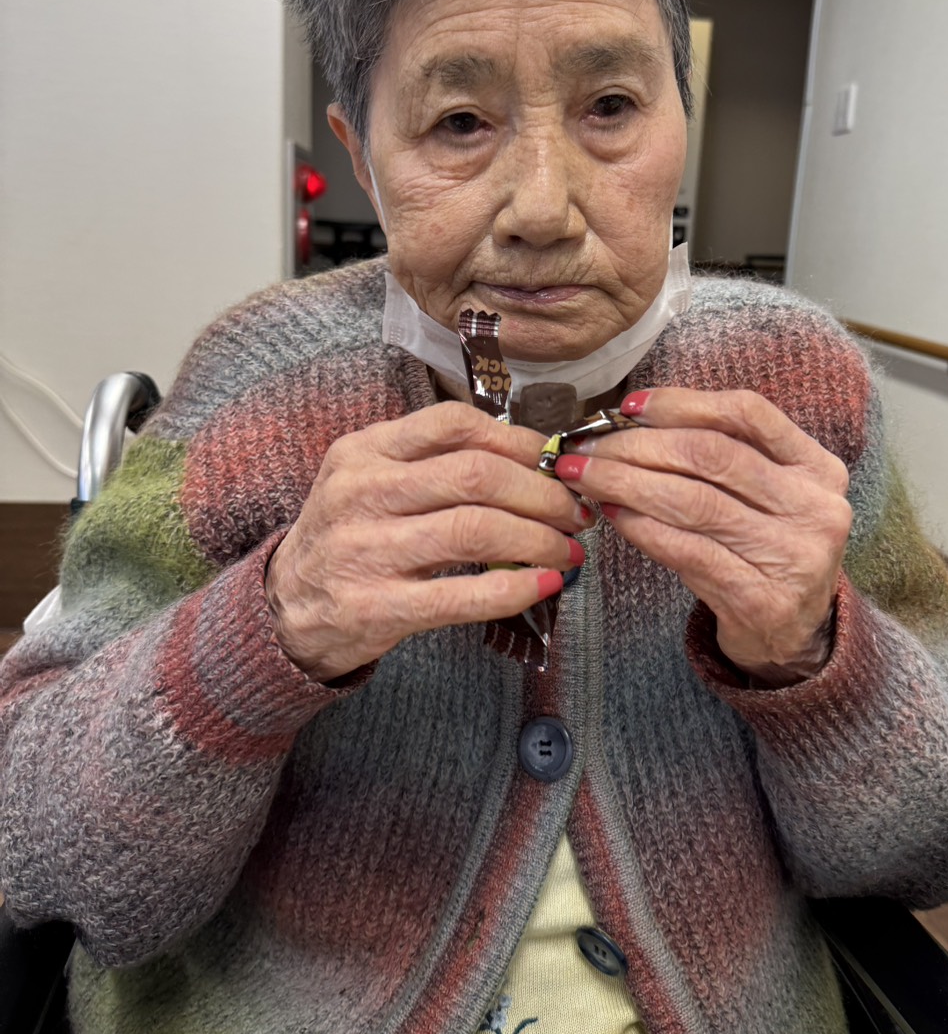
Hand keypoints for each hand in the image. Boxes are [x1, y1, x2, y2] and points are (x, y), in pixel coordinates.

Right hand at [267, 402, 588, 681]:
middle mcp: (361, 492)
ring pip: (476, 529)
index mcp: (364, 451)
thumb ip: (431, 462)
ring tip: (569, 550)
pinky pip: (462, 595)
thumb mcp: (369, 480)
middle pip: (476, 474)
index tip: (553, 462)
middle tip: (576, 512)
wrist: (285, 611)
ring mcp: (365, 550)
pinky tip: (546, 584)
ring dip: (540, 538)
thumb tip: (530, 457)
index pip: (454, 423)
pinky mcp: (374, 607)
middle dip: (543, 493)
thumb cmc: (348, 538)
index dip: (518, 440)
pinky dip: (517, 588)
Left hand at [553, 388, 851, 680]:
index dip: (683, 403)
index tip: (629, 407)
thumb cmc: (764, 549)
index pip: (748, 414)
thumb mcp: (765, 495)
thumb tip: (632, 421)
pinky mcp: (759, 598)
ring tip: (584, 476)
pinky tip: (611, 514)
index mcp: (818, 468)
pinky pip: (686, 550)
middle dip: (638, 445)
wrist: (793, 635)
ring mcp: (791, 556)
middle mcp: (814, 507)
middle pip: (712, 455)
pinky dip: (641, 528)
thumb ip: (721, 455)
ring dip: (626, 483)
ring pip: (693, 502)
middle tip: (587, 447)